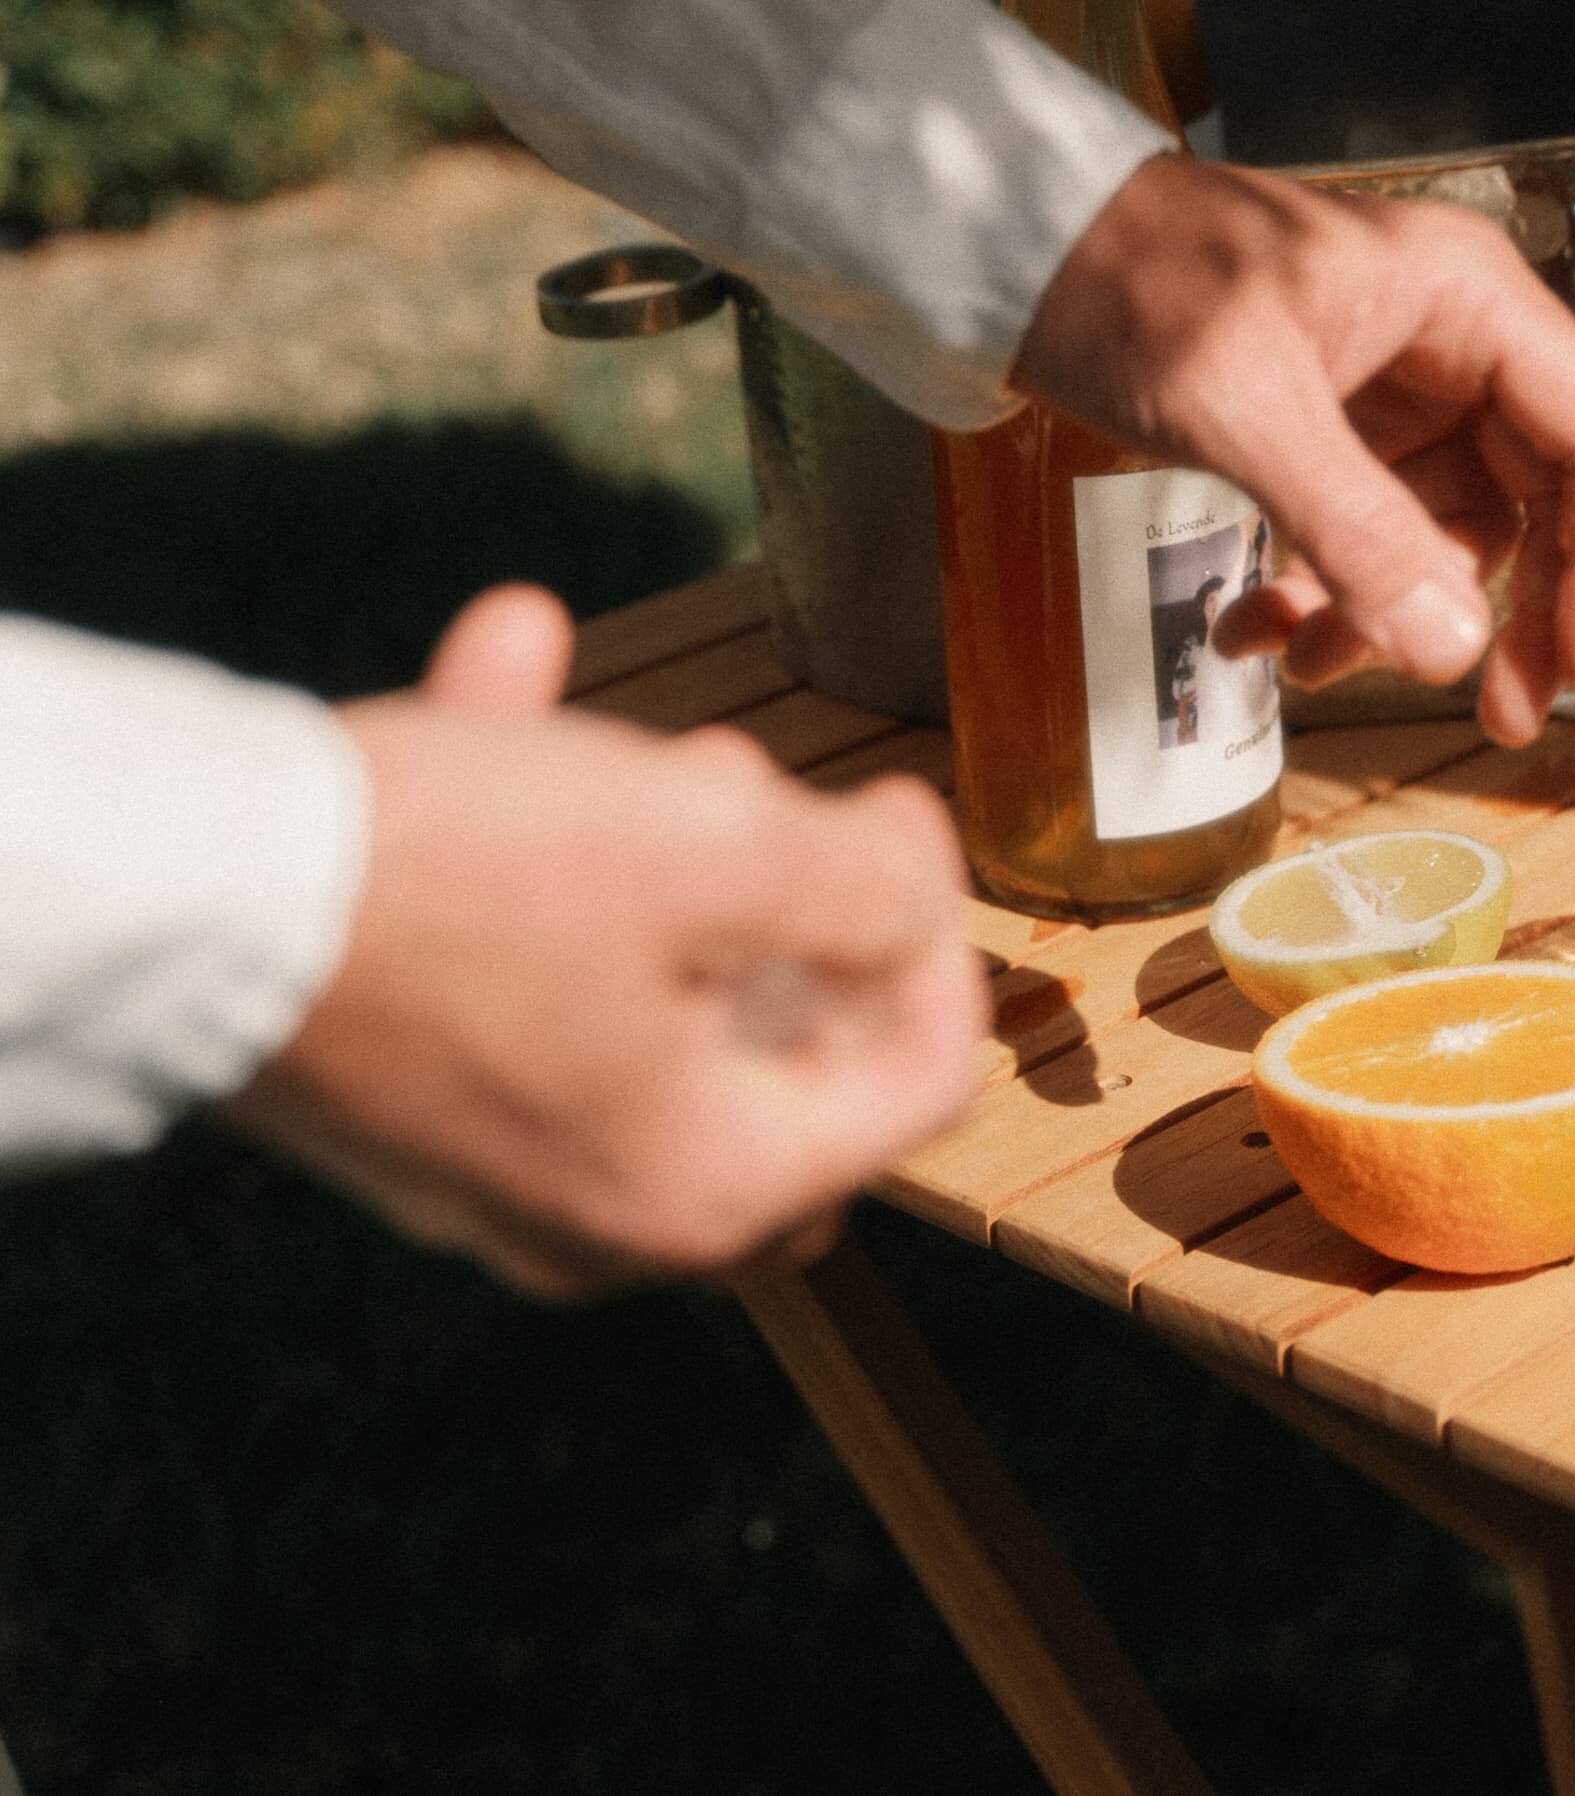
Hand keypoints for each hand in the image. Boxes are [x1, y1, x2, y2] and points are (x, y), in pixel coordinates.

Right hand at [228, 586, 986, 1297]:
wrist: (173, 896)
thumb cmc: (458, 880)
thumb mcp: (717, 852)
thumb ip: (861, 893)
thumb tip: (912, 909)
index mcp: (713, 1189)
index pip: (917, 1086)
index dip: (942, 934)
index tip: (903, 808)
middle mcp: (610, 1215)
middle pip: (785, 1060)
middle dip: (796, 913)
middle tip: (765, 794)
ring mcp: (497, 1165)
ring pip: (646, 992)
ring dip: (653, 848)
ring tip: (627, 733)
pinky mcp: (402, 1092)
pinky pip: (503, 961)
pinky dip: (520, 833)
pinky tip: (508, 652)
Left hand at [1020, 154, 1574, 746]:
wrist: (1019, 251)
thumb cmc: (1128, 276)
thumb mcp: (1242, 405)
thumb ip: (1355, 529)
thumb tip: (1452, 649)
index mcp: (1469, 302)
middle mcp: (1452, 345)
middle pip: (1541, 504)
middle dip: (1508, 617)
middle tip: (1500, 718)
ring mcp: (1397, 393)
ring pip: (1444, 542)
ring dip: (1384, 620)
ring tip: (1302, 664)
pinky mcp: (1336, 433)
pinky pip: (1367, 541)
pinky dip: (1323, 598)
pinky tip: (1255, 631)